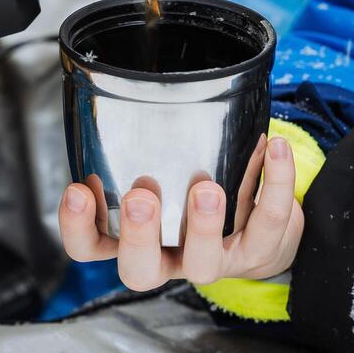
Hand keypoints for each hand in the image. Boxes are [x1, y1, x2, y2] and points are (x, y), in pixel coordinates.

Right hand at [58, 133, 302, 290]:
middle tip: (141, 198)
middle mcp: (164, 258)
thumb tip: (119, 82)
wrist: (254, 234)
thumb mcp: (154, 173)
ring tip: (207, 188)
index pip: (88, 246)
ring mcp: (209, 261)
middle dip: (138, 236)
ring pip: (203, 263)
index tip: (78, 189)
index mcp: (129, 239)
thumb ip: (134, 144)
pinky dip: (276, 182)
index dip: (77, 227)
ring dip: (203, 226)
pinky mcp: (256, 251)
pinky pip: (269, 221)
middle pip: (139, 270)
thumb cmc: (188, 192)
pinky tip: (274, 147)